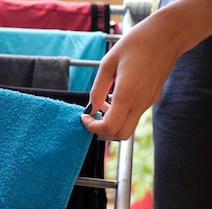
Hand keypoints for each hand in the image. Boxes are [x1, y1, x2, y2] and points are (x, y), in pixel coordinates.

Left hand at [80, 0, 211, 139]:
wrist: (166, 35)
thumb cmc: (136, 43)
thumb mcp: (108, 62)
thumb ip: (98, 88)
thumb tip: (91, 107)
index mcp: (127, 93)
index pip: (109, 126)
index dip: (92, 127)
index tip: (85, 116)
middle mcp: (140, 102)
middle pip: (120, 134)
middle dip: (102, 131)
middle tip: (92, 117)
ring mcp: (148, 102)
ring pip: (128, 126)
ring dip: (111, 122)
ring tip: (103, 104)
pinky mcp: (153, 98)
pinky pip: (135, 115)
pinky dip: (121, 114)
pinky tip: (114, 98)